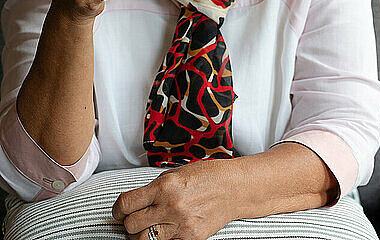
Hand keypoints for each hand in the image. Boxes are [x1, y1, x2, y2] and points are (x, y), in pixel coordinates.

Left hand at [112, 160, 238, 239]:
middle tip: (135, 218)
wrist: (235, 188)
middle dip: (129, 222)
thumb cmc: (207, 176)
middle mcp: (171, 206)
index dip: (117, 210)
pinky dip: (162, 238)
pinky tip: (167, 230)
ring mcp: (182, 224)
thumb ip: (154, 188)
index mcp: (165, 186)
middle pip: (131, 224)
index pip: (126, 204)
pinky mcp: (191, 238)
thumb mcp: (176, 173)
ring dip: (141, 234)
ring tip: (148, 227)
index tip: (119, 211)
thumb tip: (135, 202)